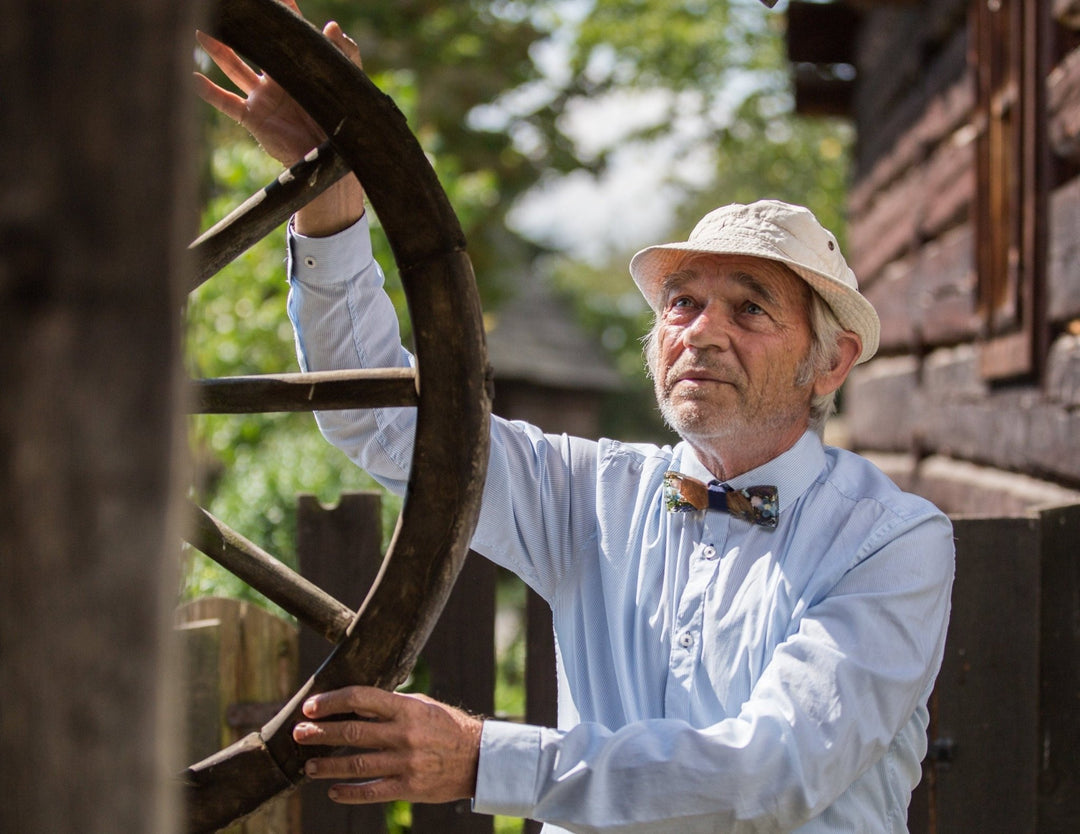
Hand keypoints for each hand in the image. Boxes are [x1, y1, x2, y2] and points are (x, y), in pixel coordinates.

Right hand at [195, 1, 364, 234]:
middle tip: (226, 8)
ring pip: (232, 67)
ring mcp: (261, 98)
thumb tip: (330, 25)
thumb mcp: (347, 84)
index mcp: (297, 67)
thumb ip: (345, 54)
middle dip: (238, 28)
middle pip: (250, 46)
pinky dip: (208, 91)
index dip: (277, 13)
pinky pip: (225, 102)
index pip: (283, 33)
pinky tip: (192, 77)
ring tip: (200, 29)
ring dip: (216, 49)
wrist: (331, 157)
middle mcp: (275, 79)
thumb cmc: (341, 121)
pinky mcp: (253, 118)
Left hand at [293, 686, 483, 804]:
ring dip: (328, 767)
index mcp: (408, 709)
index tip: (311, 706)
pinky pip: (372, 792)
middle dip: (321, 733)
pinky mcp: (409, 788)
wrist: (478, 759)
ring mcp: (406, 764)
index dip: (333, 702)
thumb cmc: (446, 726)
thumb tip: (355, 702)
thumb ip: (392, 704)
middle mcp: (405, 735)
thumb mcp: (423, 705)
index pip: (361, 699)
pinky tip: (333, 791)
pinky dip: (349, 793)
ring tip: (308, 766)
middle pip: (353, 733)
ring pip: (357, 766)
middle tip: (299, 733)